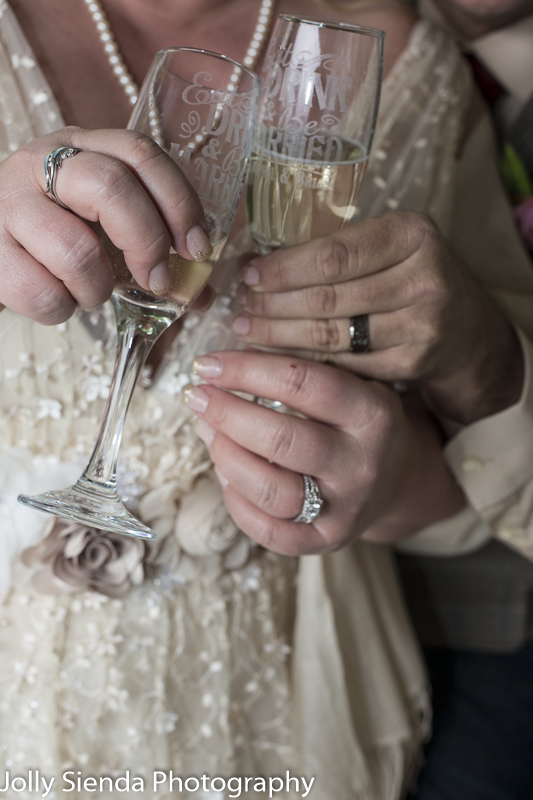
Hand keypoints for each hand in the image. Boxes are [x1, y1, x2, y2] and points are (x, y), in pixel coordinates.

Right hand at [0, 126, 209, 323]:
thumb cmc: (53, 241)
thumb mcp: (101, 228)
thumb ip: (151, 251)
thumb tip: (201, 293)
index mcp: (81, 148)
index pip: (141, 154)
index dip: (179, 202)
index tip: (196, 248)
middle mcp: (41, 162)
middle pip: (112, 187)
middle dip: (147, 243)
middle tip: (157, 281)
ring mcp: (8, 202)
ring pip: (75, 249)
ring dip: (97, 288)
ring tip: (92, 294)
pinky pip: (42, 291)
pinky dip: (62, 310)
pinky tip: (59, 300)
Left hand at [181, 350, 463, 554]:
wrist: (399, 477)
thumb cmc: (358, 420)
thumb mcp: (352, 382)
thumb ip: (300, 369)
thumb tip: (222, 364)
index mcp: (372, 414)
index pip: (301, 384)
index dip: (246, 370)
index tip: (208, 363)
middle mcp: (361, 464)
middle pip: (281, 439)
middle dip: (226, 413)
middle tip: (196, 396)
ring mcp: (345, 508)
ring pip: (270, 490)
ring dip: (226, 456)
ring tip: (207, 431)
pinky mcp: (328, 540)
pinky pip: (271, 533)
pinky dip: (237, 504)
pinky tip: (226, 475)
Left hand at [234, 212, 523, 423]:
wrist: (465, 328)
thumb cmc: (411, 277)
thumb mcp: (390, 246)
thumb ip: (340, 250)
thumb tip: (257, 263)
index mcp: (413, 234)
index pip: (334, 254)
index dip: (284, 268)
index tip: (248, 275)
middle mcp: (424, 279)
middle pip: (329, 297)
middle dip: (274, 305)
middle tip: (239, 309)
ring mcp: (421, 326)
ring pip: (332, 335)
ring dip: (280, 336)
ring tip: (247, 332)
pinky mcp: (412, 364)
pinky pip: (344, 364)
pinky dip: (306, 361)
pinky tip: (278, 357)